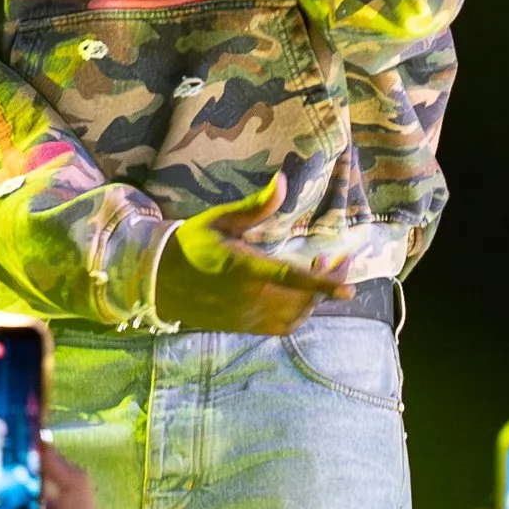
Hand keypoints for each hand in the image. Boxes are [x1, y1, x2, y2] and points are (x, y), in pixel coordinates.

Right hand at [158, 176, 352, 333]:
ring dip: (316, 297)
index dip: (322, 285)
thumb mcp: (220, 220)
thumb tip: (283, 181)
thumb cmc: (191, 244)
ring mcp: (248, 318)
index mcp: (243, 270)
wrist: (159, 281)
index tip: (349, 288)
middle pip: (302, 298)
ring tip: (323, 273)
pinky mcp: (245, 327)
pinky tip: (303, 294)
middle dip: (329, 282)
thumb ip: (255, 206)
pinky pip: (283, 326)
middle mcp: (249, 299)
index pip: (290, 278)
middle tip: (341, 259)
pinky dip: (301, 312)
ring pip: (296, 314)